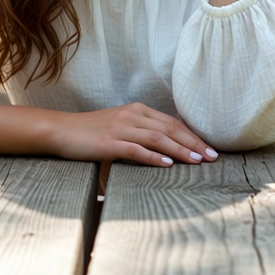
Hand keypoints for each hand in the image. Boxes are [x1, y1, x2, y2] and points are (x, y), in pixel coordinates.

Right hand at [50, 103, 218, 166]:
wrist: (62, 130)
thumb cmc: (92, 132)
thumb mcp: (120, 126)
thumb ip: (140, 133)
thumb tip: (166, 150)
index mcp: (137, 110)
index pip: (172, 122)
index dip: (193, 135)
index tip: (210, 148)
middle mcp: (132, 116)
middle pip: (170, 129)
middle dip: (194, 143)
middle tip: (213, 157)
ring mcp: (121, 128)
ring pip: (158, 139)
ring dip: (180, 150)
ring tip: (197, 161)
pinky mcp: (109, 143)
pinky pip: (136, 150)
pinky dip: (154, 157)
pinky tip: (168, 165)